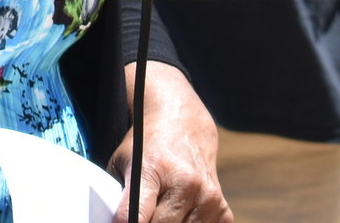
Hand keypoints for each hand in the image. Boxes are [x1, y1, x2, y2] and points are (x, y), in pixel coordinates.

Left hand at [108, 61, 229, 221]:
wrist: (183, 126)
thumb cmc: (146, 147)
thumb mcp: (122, 162)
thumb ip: (117, 196)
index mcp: (153, 170)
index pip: (136, 216)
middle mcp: (185, 183)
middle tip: (144, 213)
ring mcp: (207, 197)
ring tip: (163, 207)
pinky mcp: (222, 209)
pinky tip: (182, 212)